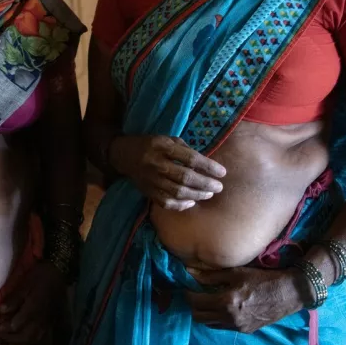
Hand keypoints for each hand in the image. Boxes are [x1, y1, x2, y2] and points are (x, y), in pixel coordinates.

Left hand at [0, 261, 65, 344]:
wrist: (59, 274)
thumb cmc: (40, 276)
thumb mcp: (24, 283)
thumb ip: (13, 298)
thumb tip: (1, 311)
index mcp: (32, 310)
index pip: (14, 326)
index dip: (0, 328)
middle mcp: (39, 320)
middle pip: (22, 337)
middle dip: (7, 337)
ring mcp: (46, 323)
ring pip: (31, 339)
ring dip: (17, 340)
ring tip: (6, 334)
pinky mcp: (49, 322)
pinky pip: (39, 337)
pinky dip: (28, 339)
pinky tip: (21, 335)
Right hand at [111, 135, 225, 210]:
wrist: (123, 155)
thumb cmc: (151, 145)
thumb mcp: (167, 139)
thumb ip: (185, 150)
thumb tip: (207, 164)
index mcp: (163, 147)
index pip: (190, 158)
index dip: (208, 166)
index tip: (222, 173)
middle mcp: (156, 164)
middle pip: (185, 177)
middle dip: (205, 184)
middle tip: (219, 187)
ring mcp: (151, 179)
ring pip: (177, 192)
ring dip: (197, 195)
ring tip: (209, 194)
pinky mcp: (147, 191)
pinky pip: (166, 202)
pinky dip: (180, 205)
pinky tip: (191, 203)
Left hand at [185, 266, 303, 332]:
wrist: (288, 293)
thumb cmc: (262, 279)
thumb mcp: (235, 272)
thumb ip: (211, 275)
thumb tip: (189, 272)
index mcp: (226, 302)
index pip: (195, 302)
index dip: (187, 294)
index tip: (186, 286)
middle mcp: (229, 318)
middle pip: (198, 317)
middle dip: (193, 305)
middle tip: (194, 294)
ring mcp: (237, 327)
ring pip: (209, 324)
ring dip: (203, 313)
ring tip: (206, 300)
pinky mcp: (244, 331)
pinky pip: (221, 327)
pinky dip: (216, 318)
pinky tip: (220, 307)